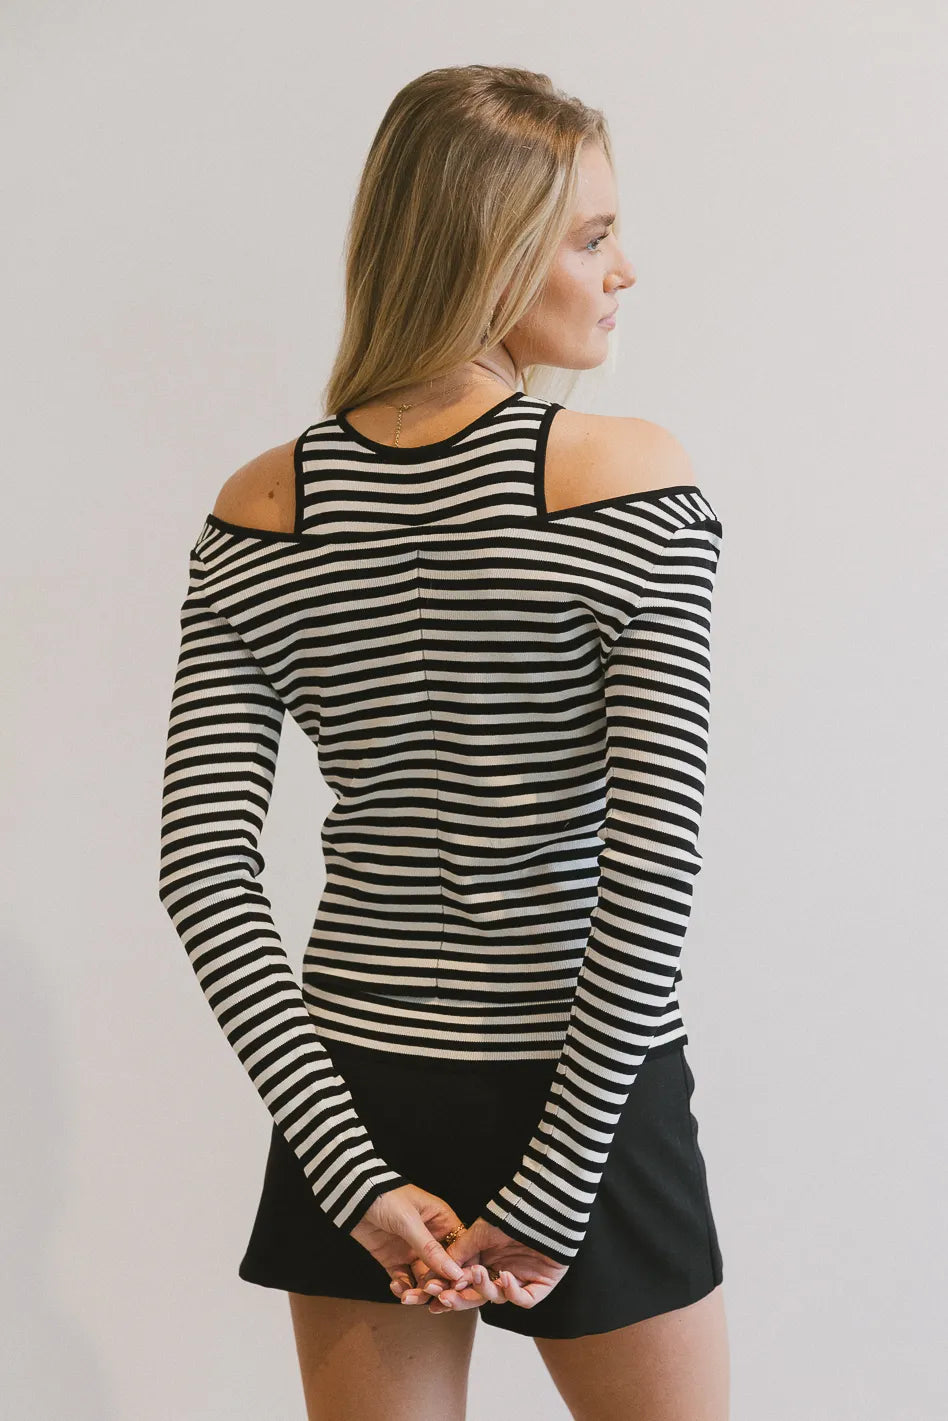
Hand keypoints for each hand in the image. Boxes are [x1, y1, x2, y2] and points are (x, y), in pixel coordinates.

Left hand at [348, 1184, 473, 1295]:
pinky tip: (396, 1287)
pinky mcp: (393, 1259)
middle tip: (429, 1293)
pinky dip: (402, 1288)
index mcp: (442, 1222)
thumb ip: (430, 1249)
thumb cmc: (385, 1196)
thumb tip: (454, 1272)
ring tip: (408, 1296)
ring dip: (419, 1291)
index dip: (461, 1270)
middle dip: (438, 1285)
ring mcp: (412, 1250)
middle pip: (443, 1269)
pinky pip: (403, 1280)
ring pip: (423, 1279)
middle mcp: (430, 1238)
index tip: (458, 1287)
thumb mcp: (409, 1221)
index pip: (460, 1250)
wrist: (352, 1197)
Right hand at [393, 1214, 568, 1312]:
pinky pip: (524, 1299)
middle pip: (477, 1297)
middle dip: (459, 1300)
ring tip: (478, 1272)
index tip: (429, 1294)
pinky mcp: (541, 1286)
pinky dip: (513, 1293)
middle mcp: (501, 1273)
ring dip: (485, 1289)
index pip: (463, 1285)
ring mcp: (521, 1281)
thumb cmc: (510, 1214)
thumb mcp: (478, 1232)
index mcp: (486, 1262)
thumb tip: (437, 1271)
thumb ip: (459, 1252)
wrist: (542, 1207)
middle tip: (444, 1299)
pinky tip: (505, 1277)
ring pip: (498, 1298)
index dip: (447, 1291)